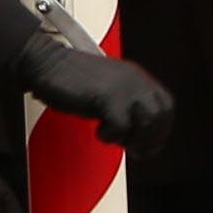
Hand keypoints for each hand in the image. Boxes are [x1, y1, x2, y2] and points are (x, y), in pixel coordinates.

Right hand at [12, 33, 175, 155]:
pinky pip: (121, 126)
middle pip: (160, 116)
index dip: (161, 128)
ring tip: (116, 139)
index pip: (165, 105)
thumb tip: (136, 133)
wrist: (47, 62)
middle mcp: (135, 80)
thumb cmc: (70, 78)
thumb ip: (124, 104)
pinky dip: (111, 135)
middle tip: (133, 150)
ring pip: (147, 122)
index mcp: (136, 76)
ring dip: (133, 138)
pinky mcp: (107, 96)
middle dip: (149, 139)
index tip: (149, 144)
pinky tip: (98, 131)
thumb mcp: (107, 89)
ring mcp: (123, 87)